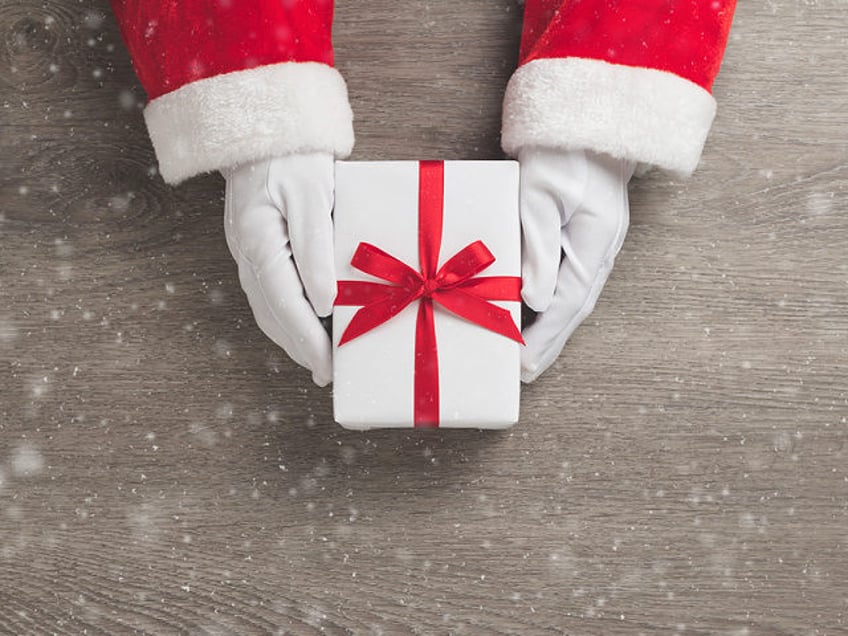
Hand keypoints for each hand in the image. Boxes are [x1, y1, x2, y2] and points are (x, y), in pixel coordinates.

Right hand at [223, 154, 335, 385]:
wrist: (263, 126)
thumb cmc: (292, 155)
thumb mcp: (311, 196)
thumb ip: (316, 250)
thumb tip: (325, 303)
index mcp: (258, 242)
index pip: (284, 305)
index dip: (307, 340)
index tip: (327, 367)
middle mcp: (246, 254)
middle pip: (272, 314)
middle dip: (299, 348)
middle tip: (327, 374)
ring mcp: (247, 252)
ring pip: (268, 308)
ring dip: (292, 337)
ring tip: (318, 360)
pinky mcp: (256, 248)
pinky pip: (269, 293)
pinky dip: (287, 316)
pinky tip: (306, 325)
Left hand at [519, 148, 635, 382]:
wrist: (588, 119)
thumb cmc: (562, 152)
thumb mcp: (541, 196)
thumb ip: (539, 248)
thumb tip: (533, 299)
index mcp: (595, 243)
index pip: (568, 303)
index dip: (546, 337)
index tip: (525, 365)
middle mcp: (600, 249)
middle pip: (574, 306)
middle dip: (550, 342)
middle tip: (526, 374)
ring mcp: (595, 242)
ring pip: (573, 295)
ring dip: (551, 326)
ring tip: (529, 354)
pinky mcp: (583, 234)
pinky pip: (568, 277)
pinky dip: (553, 301)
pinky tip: (536, 314)